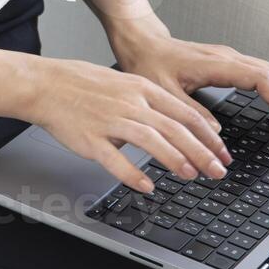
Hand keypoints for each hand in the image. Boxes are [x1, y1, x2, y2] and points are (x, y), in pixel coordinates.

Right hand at [24, 58, 233, 193]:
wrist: (46, 84)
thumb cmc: (82, 84)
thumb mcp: (124, 82)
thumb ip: (150, 102)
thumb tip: (174, 122)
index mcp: (142, 88)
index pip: (185, 113)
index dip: (208, 135)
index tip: (222, 152)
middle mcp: (131, 103)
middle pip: (175, 128)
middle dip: (202, 152)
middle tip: (218, 170)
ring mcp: (111, 120)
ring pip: (152, 141)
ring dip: (175, 160)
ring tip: (191, 175)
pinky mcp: (91, 139)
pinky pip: (115, 159)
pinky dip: (133, 174)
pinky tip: (146, 186)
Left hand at [111, 26, 268, 137]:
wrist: (142, 43)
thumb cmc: (149, 63)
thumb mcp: (164, 93)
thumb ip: (190, 113)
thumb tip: (216, 133)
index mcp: (216, 64)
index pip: (262, 78)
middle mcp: (228, 57)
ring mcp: (230, 58)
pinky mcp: (228, 62)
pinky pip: (262, 72)